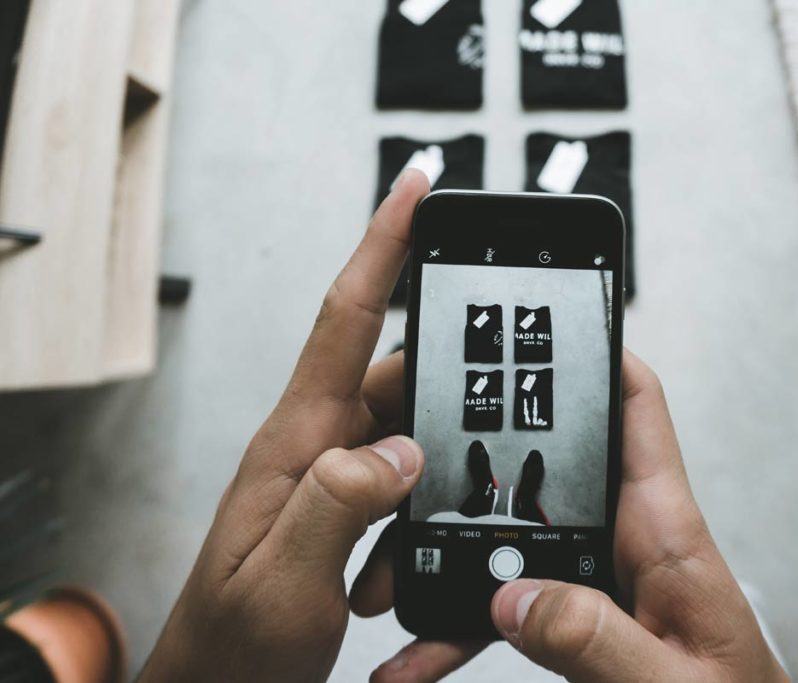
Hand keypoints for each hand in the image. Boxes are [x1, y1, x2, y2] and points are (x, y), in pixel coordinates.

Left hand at [139, 169, 431, 681]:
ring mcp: (331, 474)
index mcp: (296, 444)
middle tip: (473, 440)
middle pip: (398, 376)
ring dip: (430, 485)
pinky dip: (419, 515)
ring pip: (409, 436)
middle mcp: (316, 445)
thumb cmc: (235, 645)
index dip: (382, 246)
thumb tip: (400, 446)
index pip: (345, 321)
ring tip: (396, 563)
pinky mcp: (345, 505)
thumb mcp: (286, 583)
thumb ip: (340, 504)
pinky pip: (402, 482)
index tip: (414, 187)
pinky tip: (404, 569)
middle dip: (443, 402)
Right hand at [366, 351, 788, 682]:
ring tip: (392, 578)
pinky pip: (507, 601)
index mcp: (665, 531)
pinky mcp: (578, 613)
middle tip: (410, 454)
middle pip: (545, 464)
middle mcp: (627, 539)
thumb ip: (600, 640)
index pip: (636, 409)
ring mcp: (598, 574)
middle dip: (474, 457)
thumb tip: (517, 599)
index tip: (537, 321)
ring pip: (508, 536)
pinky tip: (421, 649)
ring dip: (448, 554)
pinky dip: (461, 622)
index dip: (596, 353)